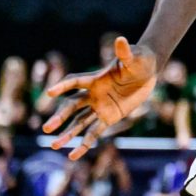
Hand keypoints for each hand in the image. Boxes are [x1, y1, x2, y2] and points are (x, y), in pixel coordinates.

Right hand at [43, 37, 157, 159]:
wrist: (148, 72)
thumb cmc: (139, 59)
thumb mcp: (134, 56)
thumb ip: (125, 52)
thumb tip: (121, 40)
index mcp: (96, 79)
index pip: (76, 82)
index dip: (64, 86)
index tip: (50, 92)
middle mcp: (93, 94)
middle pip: (72, 106)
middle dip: (60, 117)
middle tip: (47, 128)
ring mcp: (99, 107)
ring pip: (79, 122)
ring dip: (67, 133)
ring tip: (53, 145)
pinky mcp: (108, 117)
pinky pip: (93, 133)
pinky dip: (84, 144)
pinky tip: (72, 155)